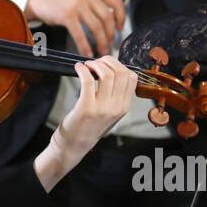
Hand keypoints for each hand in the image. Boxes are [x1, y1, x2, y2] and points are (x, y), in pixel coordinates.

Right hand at [26, 0, 125, 57]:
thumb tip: (111, 20)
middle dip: (110, 35)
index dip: (121, 17)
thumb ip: (96, 2)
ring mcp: (77, 4)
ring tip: (101, 50)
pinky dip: (85, 46)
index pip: (117, 2)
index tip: (119, 28)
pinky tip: (87, 52)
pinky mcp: (67, 15)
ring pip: (96, 27)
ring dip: (101, 42)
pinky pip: (80, 34)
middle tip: (110, 44)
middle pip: (107, 18)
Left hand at [35, 56, 137, 189]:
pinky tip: (78, 68)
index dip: (118, 65)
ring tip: (86, 66)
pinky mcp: (86, 107)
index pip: (131, 77)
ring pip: (106, 74)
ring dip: (95, 64)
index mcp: (124, 106)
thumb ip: (115, 94)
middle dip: (107, 61)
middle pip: (120, 73)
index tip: (106, 64)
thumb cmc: (90, 125)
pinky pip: (88, 80)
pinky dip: (82, 70)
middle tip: (95, 63)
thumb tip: (111, 68)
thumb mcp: (110, 112)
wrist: (75, 145)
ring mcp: (102, 108)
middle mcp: (116, 107)